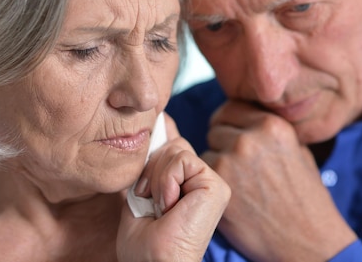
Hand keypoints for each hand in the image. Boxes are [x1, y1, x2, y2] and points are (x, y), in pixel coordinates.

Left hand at [117, 113, 230, 261]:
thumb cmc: (145, 242)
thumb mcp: (144, 188)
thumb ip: (156, 158)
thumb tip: (163, 119)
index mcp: (187, 182)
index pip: (175, 144)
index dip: (158, 143)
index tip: (148, 162)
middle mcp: (202, 181)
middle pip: (172, 144)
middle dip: (151, 169)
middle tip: (149, 200)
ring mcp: (212, 183)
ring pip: (176, 150)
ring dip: (157, 179)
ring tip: (160, 207)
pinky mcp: (216, 186)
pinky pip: (183, 160)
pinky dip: (166, 181)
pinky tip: (170, 206)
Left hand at [201, 100, 356, 261]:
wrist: (307, 239)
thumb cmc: (305, 198)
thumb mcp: (298, 151)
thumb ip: (271, 131)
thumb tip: (248, 118)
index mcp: (273, 125)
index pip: (231, 108)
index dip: (230, 123)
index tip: (232, 135)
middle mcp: (250, 137)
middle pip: (216, 126)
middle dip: (221, 141)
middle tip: (234, 162)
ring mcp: (231, 159)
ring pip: (207, 148)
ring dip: (216, 160)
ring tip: (237, 180)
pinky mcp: (218, 183)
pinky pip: (203, 171)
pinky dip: (210, 181)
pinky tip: (231, 194)